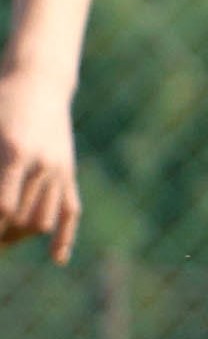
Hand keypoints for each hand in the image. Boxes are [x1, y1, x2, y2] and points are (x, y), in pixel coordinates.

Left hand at [0, 65, 77, 261]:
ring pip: (42, 220)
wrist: (38, 80)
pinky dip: (65, 237)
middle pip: (21, 219)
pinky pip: (70, 211)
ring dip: (19, 237)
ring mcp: (59, 170)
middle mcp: (42, 165)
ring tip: (2, 242)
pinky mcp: (68, 172)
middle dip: (0, 236)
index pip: (2, 206)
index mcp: (15, 152)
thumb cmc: (0, 102)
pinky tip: (57, 258)